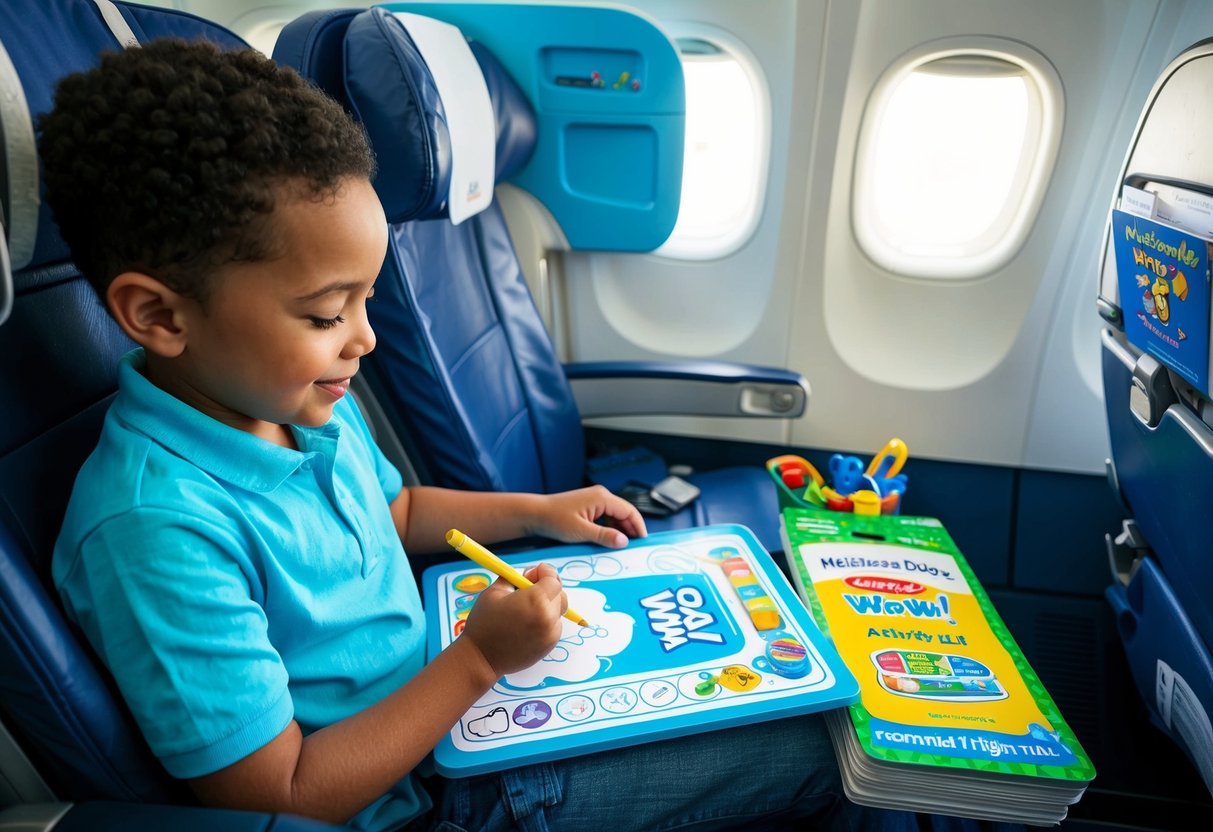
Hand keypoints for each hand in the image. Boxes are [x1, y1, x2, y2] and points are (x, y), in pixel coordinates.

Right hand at [461, 564, 565, 676]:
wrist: (481, 659)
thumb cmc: (484, 623)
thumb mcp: (494, 592)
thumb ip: (514, 578)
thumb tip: (529, 574)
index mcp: (536, 600)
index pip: (553, 580)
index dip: (544, 573)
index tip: (532, 573)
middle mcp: (548, 617)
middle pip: (559, 594)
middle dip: (546, 588)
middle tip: (527, 590)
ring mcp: (551, 634)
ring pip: (557, 610)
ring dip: (546, 605)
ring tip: (525, 610)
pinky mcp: (550, 646)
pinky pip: (553, 625)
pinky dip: (545, 620)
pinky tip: (526, 624)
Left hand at [528, 485, 646, 547]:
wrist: (536, 513)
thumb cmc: (556, 520)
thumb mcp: (581, 532)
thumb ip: (604, 536)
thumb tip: (624, 541)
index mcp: (602, 497)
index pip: (629, 511)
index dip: (638, 526)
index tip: (644, 541)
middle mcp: (601, 495)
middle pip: (624, 512)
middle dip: (631, 529)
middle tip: (636, 547)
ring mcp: (595, 499)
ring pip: (616, 515)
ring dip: (621, 529)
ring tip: (624, 545)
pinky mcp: (589, 505)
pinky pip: (607, 516)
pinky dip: (611, 527)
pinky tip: (610, 539)